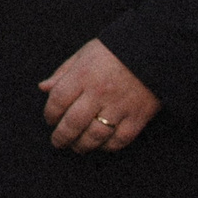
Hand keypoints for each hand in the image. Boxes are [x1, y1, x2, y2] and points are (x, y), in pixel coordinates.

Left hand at [39, 39, 159, 152]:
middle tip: (57, 142)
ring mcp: (119, 106)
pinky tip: (100, 145)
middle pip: (73, 123)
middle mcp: (99, 92)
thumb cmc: (114, 51)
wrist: (154, 50)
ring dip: (82, 145)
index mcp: (83, 75)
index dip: (50, 114)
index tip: (49, 120)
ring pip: (95, 135)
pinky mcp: (138, 117)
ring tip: (76, 147)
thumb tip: (43, 88)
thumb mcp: (84, 54)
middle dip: (62, 137)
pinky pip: (119, 139)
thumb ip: (63, 72)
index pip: (58, 101)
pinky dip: (107, 147)